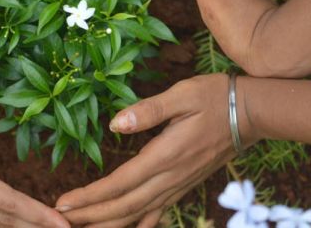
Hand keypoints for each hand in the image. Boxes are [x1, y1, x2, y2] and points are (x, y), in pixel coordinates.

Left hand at [55, 74, 255, 226]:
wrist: (251, 112)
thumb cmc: (214, 97)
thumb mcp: (181, 95)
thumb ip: (148, 111)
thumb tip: (115, 124)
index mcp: (165, 156)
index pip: (120, 183)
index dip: (90, 197)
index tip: (63, 204)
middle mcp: (170, 177)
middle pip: (124, 206)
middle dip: (90, 216)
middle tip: (60, 220)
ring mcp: (179, 185)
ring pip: (139, 215)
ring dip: (109, 224)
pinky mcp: (185, 185)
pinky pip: (158, 213)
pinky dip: (139, 226)